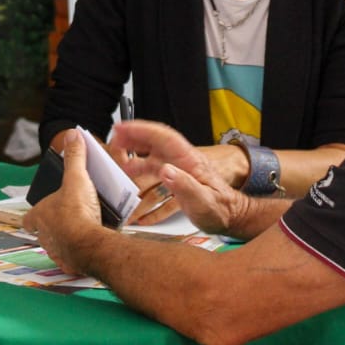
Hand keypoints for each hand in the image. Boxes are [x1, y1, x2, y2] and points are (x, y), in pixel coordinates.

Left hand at [23, 132, 110, 275]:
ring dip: (67, 238)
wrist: (89, 244)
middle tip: (69, 215)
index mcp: (39, 216)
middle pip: (44, 230)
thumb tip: (72, 136)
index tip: (43, 209)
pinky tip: (90, 242)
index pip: (29, 216)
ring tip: (83, 227)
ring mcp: (56, 251)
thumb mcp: (77, 178)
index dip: (35, 213)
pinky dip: (78, 251)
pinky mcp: (71, 263)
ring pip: (58, 244)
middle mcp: (44, 236)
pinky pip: (72, 257)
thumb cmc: (77, 214)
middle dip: (55, 224)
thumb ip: (74, 157)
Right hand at [108, 121, 245, 234]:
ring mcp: (179, 167)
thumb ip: (186, 186)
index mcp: (189, 160)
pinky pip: (154, 166)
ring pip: (152, 153)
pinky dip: (139, 166)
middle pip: (155, 140)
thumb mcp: (203, 202)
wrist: (229, 216)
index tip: (123, 128)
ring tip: (117, 154)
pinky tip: (129, 173)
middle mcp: (183, 160)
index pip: (163, 137)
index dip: (142, 130)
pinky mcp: (176, 177)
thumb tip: (165, 171)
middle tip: (114, 137)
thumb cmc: (220, 210)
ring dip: (134, 150)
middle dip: (134, 135)